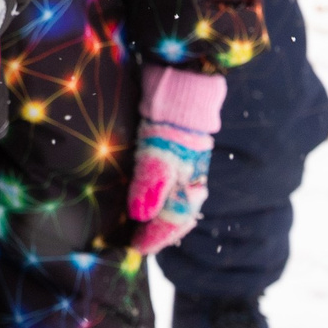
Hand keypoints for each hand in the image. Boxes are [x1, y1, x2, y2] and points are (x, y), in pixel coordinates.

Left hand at [127, 67, 226, 254]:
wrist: (185, 79)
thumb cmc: (172, 115)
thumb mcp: (159, 149)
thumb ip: (151, 181)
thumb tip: (140, 215)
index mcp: (189, 181)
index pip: (174, 220)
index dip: (154, 238)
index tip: (135, 248)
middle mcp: (192, 176)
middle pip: (177, 213)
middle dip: (158, 231)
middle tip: (137, 243)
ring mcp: (187, 163)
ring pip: (175, 199)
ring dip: (159, 216)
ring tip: (142, 227)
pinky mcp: (179, 150)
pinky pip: (172, 182)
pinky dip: (160, 196)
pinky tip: (149, 197)